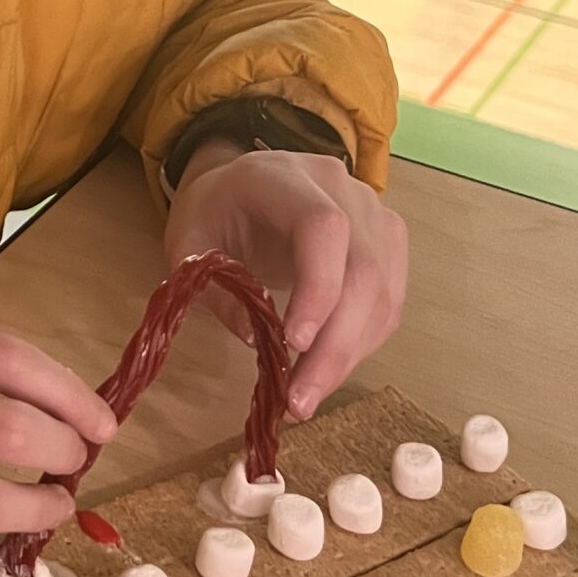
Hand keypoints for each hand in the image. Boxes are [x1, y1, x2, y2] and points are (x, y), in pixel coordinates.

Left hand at [164, 145, 406, 423]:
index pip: (323, 227)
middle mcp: (343, 189)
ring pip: (384, 293)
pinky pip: (389, 304)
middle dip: (335, 344)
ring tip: (306, 397)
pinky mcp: (388, 246)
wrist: (245, 187)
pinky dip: (361, 346)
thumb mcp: (188, 241)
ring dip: (350, 355)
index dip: (318, 288)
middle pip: (363, 268)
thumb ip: (210, 283)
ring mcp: (374, 215)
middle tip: (299, 400)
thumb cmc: (216, 214)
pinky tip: (326, 371)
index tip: (293, 344)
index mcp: (285, 177)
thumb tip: (254, 336)